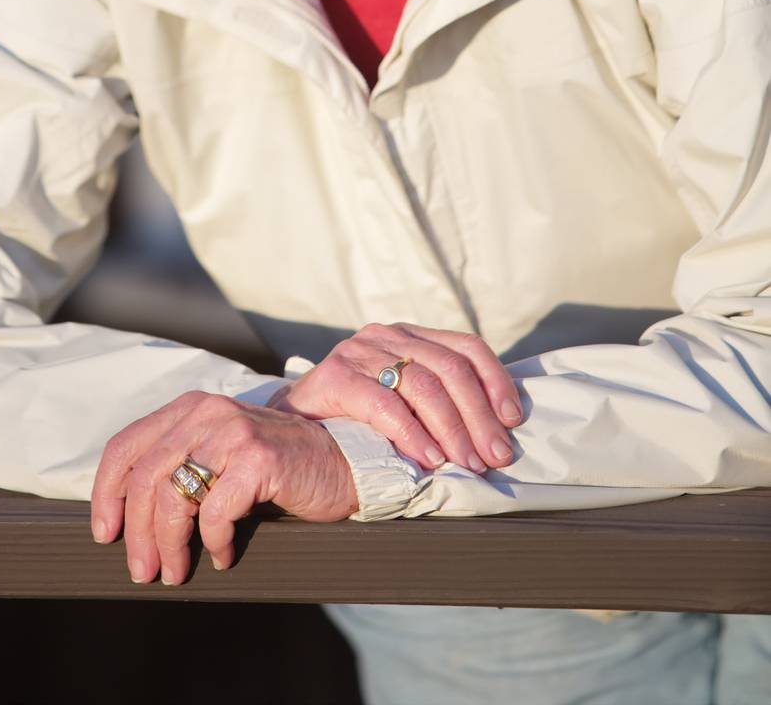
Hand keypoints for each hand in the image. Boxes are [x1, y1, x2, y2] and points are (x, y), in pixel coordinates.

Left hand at [91, 391, 357, 585]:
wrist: (341, 461)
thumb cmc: (275, 467)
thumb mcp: (219, 454)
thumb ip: (180, 465)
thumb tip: (128, 518)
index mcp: (189, 408)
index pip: (126, 446)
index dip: (106, 493)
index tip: (105, 534)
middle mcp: (207, 412)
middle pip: (145, 477)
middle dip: (136, 532)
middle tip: (142, 570)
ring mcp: (233, 432)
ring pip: (174, 495)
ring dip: (169, 544)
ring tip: (176, 572)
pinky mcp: (259, 458)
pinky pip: (216, 511)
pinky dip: (213, 542)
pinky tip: (222, 556)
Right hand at [266, 322, 522, 472]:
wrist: (287, 431)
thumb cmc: (354, 424)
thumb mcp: (404, 404)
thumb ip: (440, 404)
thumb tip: (497, 433)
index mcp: (409, 336)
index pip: (466, 347)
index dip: (496, 381)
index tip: (513, 421)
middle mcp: (385, 336)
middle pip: (450, 369)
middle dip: (479, 416)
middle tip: (495, 457)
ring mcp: (358, 352)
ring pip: (423, 385)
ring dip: (452, 430)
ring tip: (467, 464)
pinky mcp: (334, 376)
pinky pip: (384, 405)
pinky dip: (413, 435)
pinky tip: (429, 460)